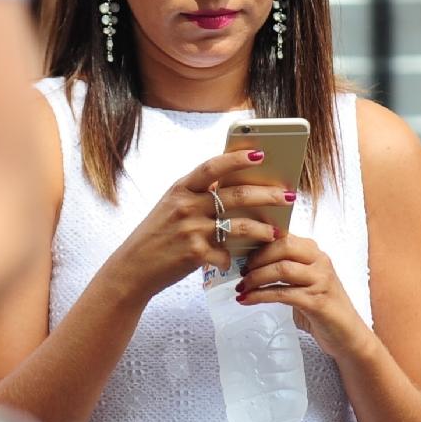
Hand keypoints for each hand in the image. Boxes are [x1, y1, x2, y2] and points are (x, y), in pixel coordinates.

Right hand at [103, 148, 290, 300]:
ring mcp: (191, 230)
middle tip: (287, 195)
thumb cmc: (157, 235)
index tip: (260, 154)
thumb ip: (197, 195)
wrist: (133, 268)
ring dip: (262, 229)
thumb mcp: (171, 207)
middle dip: (266, 194)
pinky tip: (242, 261)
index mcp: (181, 189)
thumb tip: (232, 185)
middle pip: (235, 195)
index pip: (212, 166)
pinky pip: (226, 255)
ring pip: (238, 226)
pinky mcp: (194, 254)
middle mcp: (186, 206)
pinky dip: (235, 258)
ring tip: (277, 231)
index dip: (237, 159)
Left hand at [235, 235, 373, 360]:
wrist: (347, 335)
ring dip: (255, 278)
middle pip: (284, 246)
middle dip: (257, 257)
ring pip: (282, 269)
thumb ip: (285, 268)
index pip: (285, 236)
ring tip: (241, 287)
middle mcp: (320, 262)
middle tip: (241, 271)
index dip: (260, 241)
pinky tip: (247, 300)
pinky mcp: (317, 302)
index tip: (241, 252)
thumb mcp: (304, 282)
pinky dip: (260, 296)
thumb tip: (250, 262)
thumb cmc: (321, 308)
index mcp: (315, 253)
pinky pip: (282, 294)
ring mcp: (320, 281)